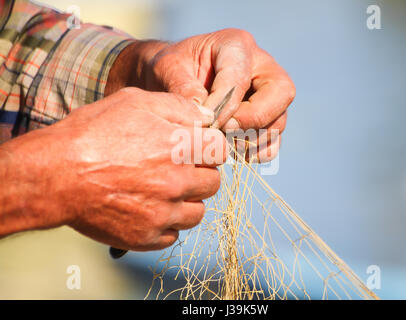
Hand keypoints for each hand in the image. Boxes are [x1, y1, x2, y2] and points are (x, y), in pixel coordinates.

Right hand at [0, 88, 227, 250]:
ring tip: (163, 192)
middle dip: (200, 174)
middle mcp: (177, 182)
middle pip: (213, 182)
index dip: (209, 147)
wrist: (54, 175)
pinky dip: (165, 224)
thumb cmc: (92, 134)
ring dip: (186, 202)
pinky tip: (148, 210)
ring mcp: (163, 213)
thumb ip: (178, 107)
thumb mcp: (135, 102)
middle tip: (178, 170)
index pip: (220, 151)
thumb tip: (205, 118)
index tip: (197, 150)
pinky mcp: (147, 236)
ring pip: (197, 212)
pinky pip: (173, 234)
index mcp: (179, 147)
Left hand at [106, 29, 295, 161]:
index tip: (205, 124)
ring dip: (254, 139)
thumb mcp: (166, 69)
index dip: (224, 105)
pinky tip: (235, 153)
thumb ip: (182, 89)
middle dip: (253, 119)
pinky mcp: (266, 117)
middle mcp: (261, 66)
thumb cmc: (170, 69)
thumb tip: (205, 118)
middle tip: (223, 132)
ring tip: (224, 145)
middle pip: (281, 93)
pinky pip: (274, 138)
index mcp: (236, 45)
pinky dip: (258, 151)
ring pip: (279, 119)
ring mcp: (268, 93)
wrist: (171, 79)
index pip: (240, 78)